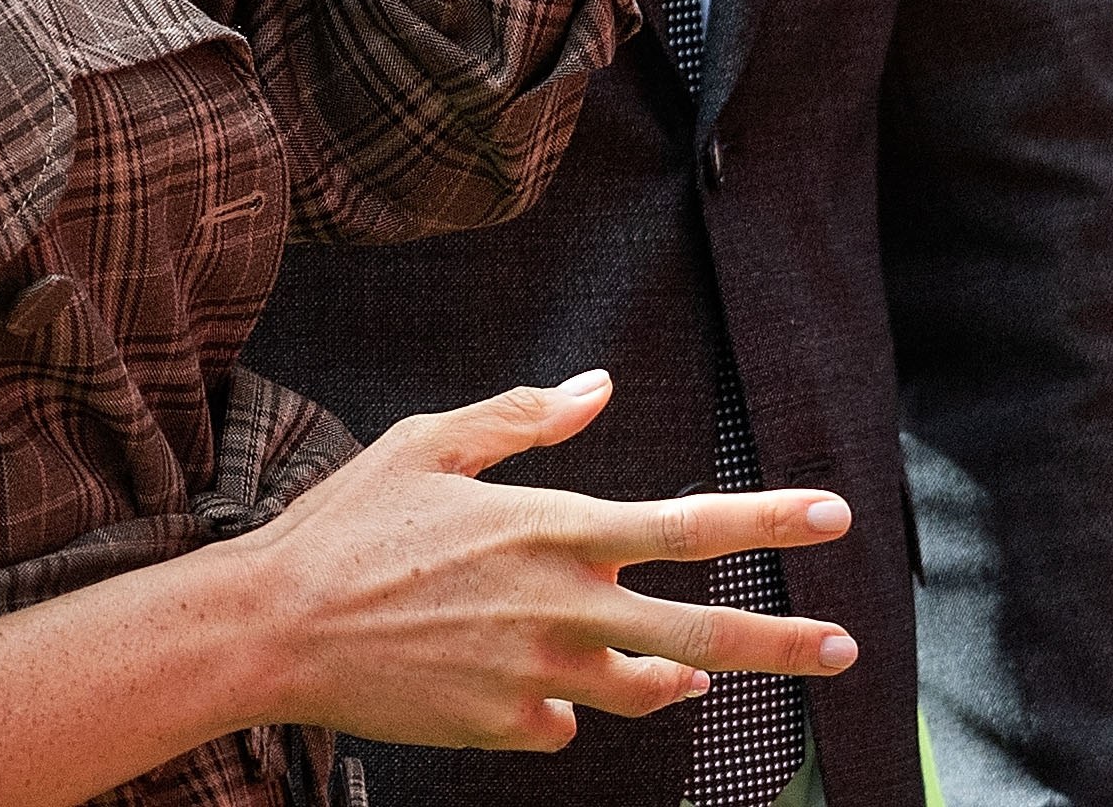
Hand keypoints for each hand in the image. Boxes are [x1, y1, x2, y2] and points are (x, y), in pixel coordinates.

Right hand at [240, 371, 857, 751]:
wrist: (269, 631)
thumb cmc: (346, 526)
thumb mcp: (432, 442)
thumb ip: (525, 417)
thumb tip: (598, 386)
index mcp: (555, 528)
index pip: (692, 526)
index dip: (771, 522)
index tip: (836, 516)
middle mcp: (560, 607)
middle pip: (703, 635)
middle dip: (784, 643)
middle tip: (843, 650)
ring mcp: (535, 676)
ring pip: (644, 690)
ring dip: (676, 681)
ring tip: (694, 678)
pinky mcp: (500, 727)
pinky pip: (563, 723)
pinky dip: (563, 705)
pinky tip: (536, 684)